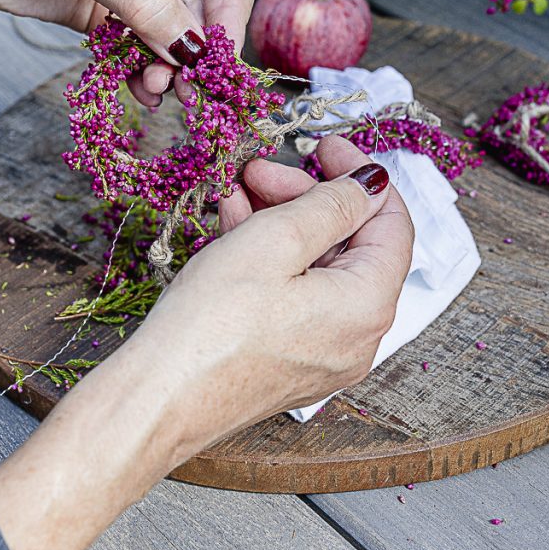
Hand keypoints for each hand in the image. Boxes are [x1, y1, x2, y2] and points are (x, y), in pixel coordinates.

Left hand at [0, 0, 258, 103]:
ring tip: (153, 88)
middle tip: (187, 90)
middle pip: (206, 12)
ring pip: (177, 38)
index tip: (213, 58)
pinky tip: (140, 90)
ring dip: (170, 68)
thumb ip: (148, 4)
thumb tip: (193, 50)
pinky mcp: (113, 17)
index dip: (228, 17)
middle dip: (195, 52)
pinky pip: (146, 51)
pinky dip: (147, 73)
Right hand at [0, 135, 411, 549]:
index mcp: (368, 306)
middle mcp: (359, 336)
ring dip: (281, 222)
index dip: (360, 176)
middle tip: (259, 170)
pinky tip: (231, 229)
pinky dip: (272, 259)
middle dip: (305, 197)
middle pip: (350, 244)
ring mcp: (326, 354)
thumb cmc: (211, 323)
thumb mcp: (274, 240)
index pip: (391, 224)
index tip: (323, 147)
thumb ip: (332, 205)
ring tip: (234, 195)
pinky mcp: (292, 362)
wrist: (157, 402)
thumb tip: (373, 183)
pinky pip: (298, 296)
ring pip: (319, 267)